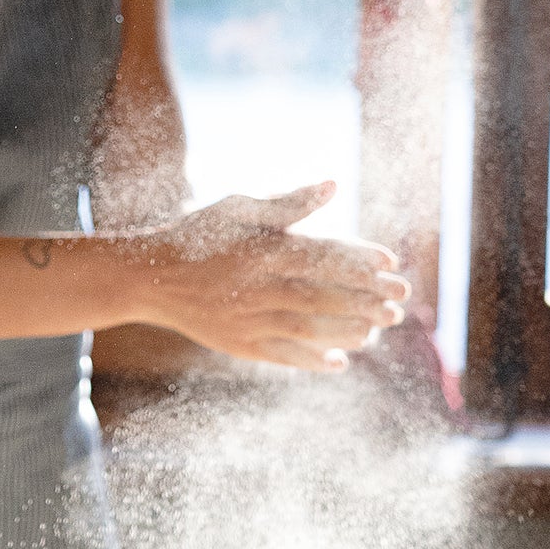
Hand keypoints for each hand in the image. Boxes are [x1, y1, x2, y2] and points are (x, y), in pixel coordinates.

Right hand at [137, 182, 409, 369]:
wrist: (149, 279)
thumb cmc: (197, 236)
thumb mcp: (238, 208)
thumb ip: (287, 204)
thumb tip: (333, 186)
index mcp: (262, 250)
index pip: (322, 255)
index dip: (360, 260)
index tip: (391, 263)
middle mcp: (258, 287)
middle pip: (323, 294)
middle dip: (366, 298)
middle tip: (400, 302)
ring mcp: (248, 320)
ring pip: (308, 327)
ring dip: (348, 330)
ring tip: (378, 329)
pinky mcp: (239, 345)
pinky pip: (283, 355)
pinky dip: (312, 360)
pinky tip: (341, 362)